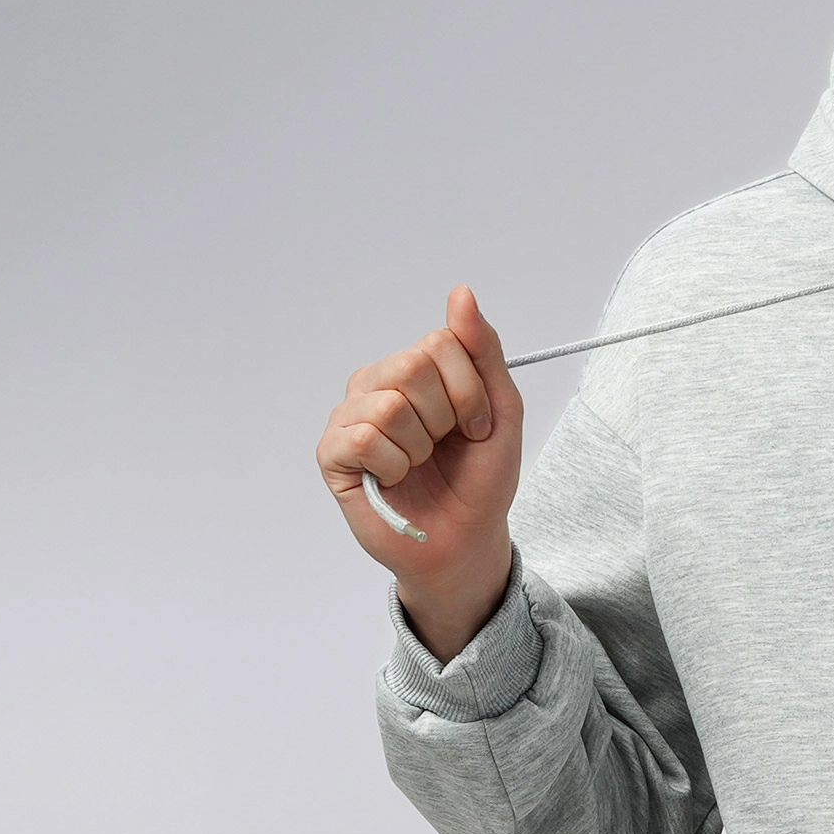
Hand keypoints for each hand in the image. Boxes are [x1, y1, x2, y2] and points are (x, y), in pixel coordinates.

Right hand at [318, 285, 521, 657]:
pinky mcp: (332, 455)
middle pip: (411, 367)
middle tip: (444, 447)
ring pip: (389, 405)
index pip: (441, 343)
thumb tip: (462, 293)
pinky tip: (394, 479)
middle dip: (445, 418)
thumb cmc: (480, 478)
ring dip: (420, 448)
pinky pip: (362, 438)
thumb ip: (482, 350)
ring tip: (418, 465)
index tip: (475, 427)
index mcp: (414, 369)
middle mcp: (376, 384)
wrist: (466, 540)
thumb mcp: (500, 410)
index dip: (469, 392)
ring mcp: (349, 417)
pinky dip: (393, 465)